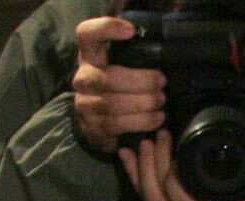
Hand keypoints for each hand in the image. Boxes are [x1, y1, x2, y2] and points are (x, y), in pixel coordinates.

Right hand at [71, 12, 164, 154]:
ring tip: (160, 102)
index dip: (106, 29)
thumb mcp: (121, 66)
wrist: (98, 121)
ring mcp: (85, 104)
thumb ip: (133, 55)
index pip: (87, 35)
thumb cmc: (117, 88)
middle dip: (142, 82)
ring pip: (113, 104)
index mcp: (90, 57)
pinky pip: (117, 125)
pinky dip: (142, 122)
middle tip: (161, 84)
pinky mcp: (93, 127)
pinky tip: (156, 119)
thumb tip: (155, 49)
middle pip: (109, 78)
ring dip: (144, 105)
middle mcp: (83, 78)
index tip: (131, 31)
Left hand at [118, 132, 244, 200]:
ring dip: (140, 168)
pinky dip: (132, 174)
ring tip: (142, 143)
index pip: (179, 197)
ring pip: (146, 195)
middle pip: (157, 193)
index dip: (170, 172)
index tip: (172, 144)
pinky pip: (142, 195)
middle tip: (158, 136)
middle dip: (153, 163)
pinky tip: (125, 154)